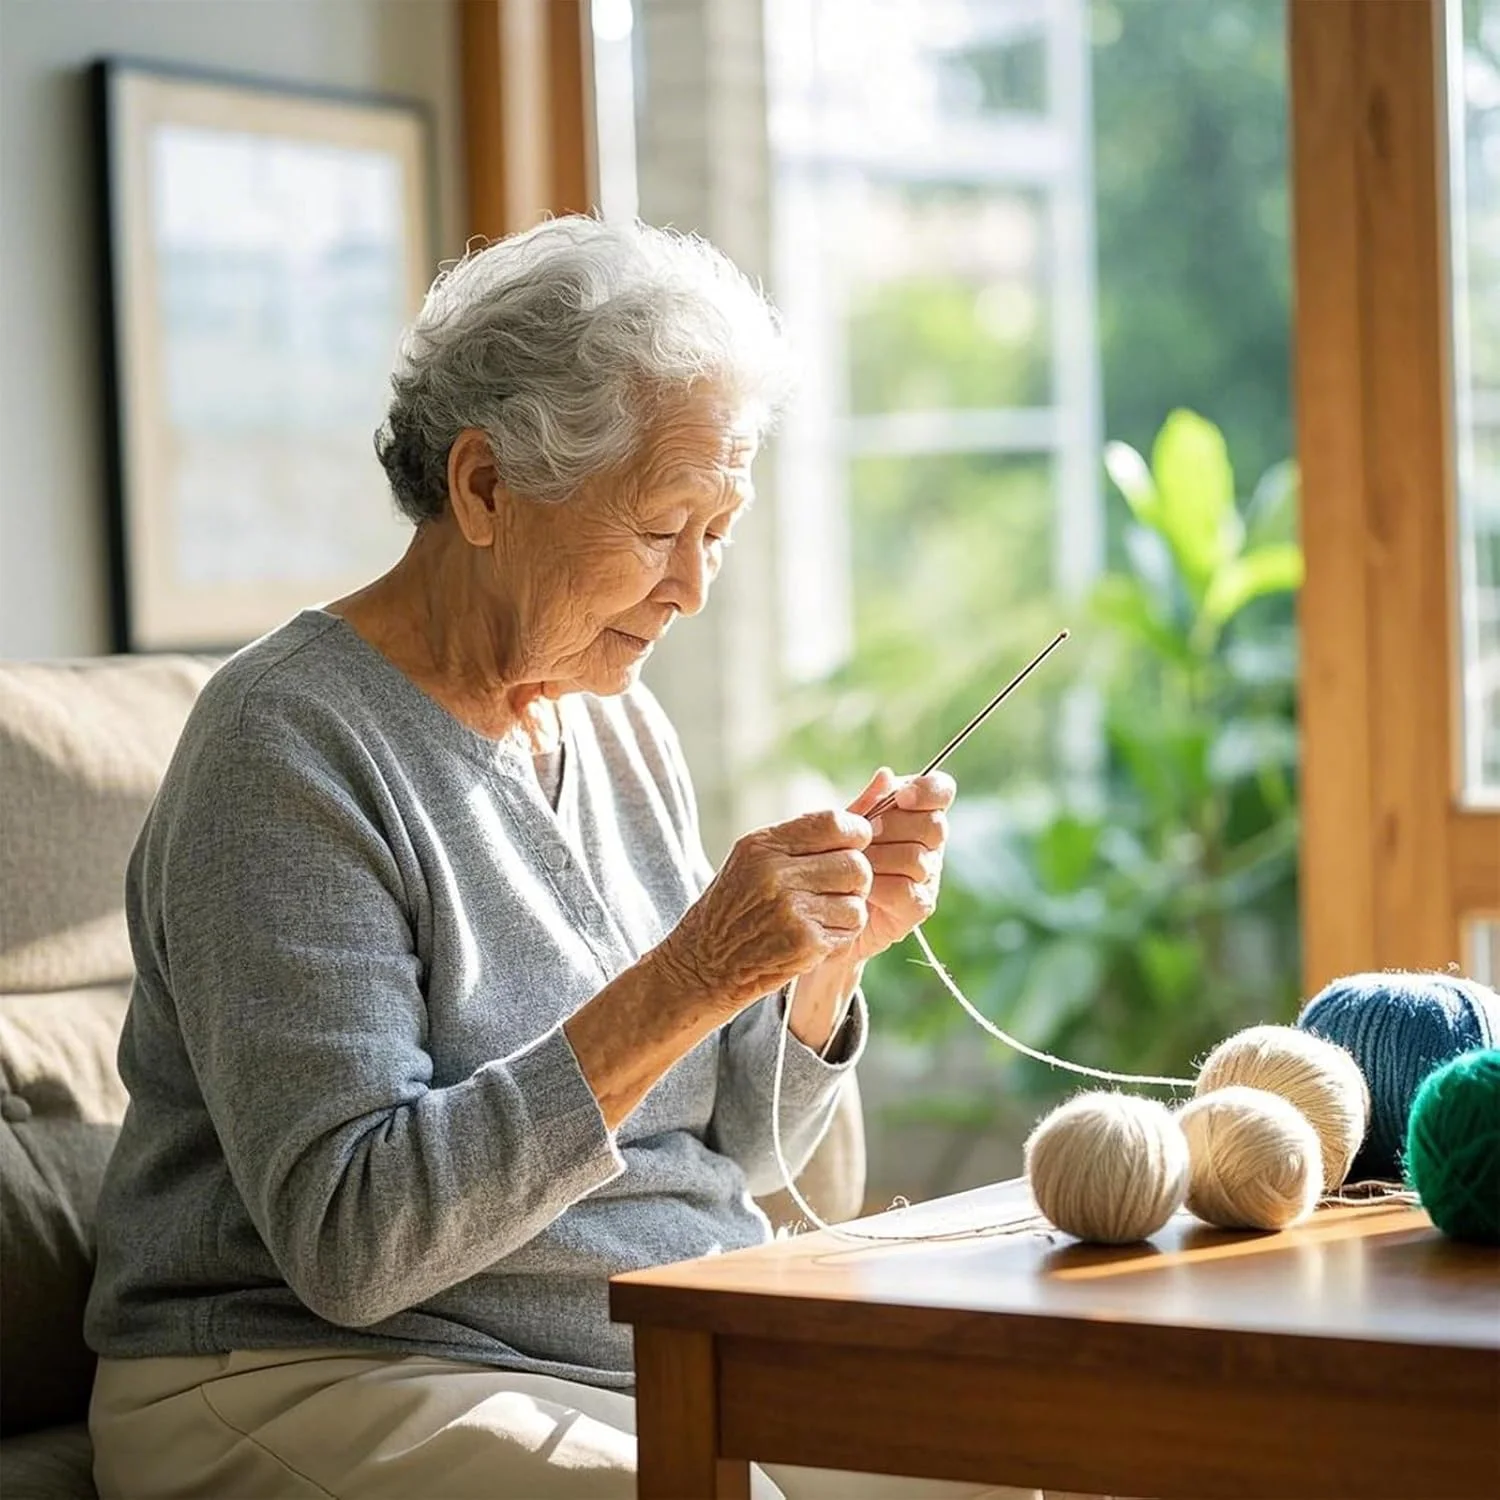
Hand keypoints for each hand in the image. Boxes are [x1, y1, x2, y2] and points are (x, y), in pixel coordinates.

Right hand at [657, 809, 873, 1016]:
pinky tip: (814, 936)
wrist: (702, 964)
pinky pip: (850, 929)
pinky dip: (840, 934)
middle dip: (853, 877)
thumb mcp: (751, 860)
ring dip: (847, 909)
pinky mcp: (804, 943)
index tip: (854, 845)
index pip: (834, 823)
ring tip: (820, 915)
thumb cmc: (733, 907)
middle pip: (855, 863)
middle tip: (836, 888)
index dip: (855, 833)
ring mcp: (791, 911)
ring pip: (858, 900)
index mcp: (762, 846)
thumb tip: (859, 821)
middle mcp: (776, 874)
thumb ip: (798, 839)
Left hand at [843, 767, 953, 963]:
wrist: (823, 908)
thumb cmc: (834, 858)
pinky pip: (907, 890)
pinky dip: (880, 887)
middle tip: (866, 834)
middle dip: (894, 827)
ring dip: (881, 859)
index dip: (928, 790)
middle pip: (933, 825)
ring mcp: (928, 876)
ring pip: (918, 859)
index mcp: (916, 813)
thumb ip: (865, 803)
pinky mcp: (919, 906)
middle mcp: (929, 843)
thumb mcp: (843, 826)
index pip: (941, 791)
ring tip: (856, 862)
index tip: (903, 796)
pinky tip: (861, 887)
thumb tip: (886, 775)